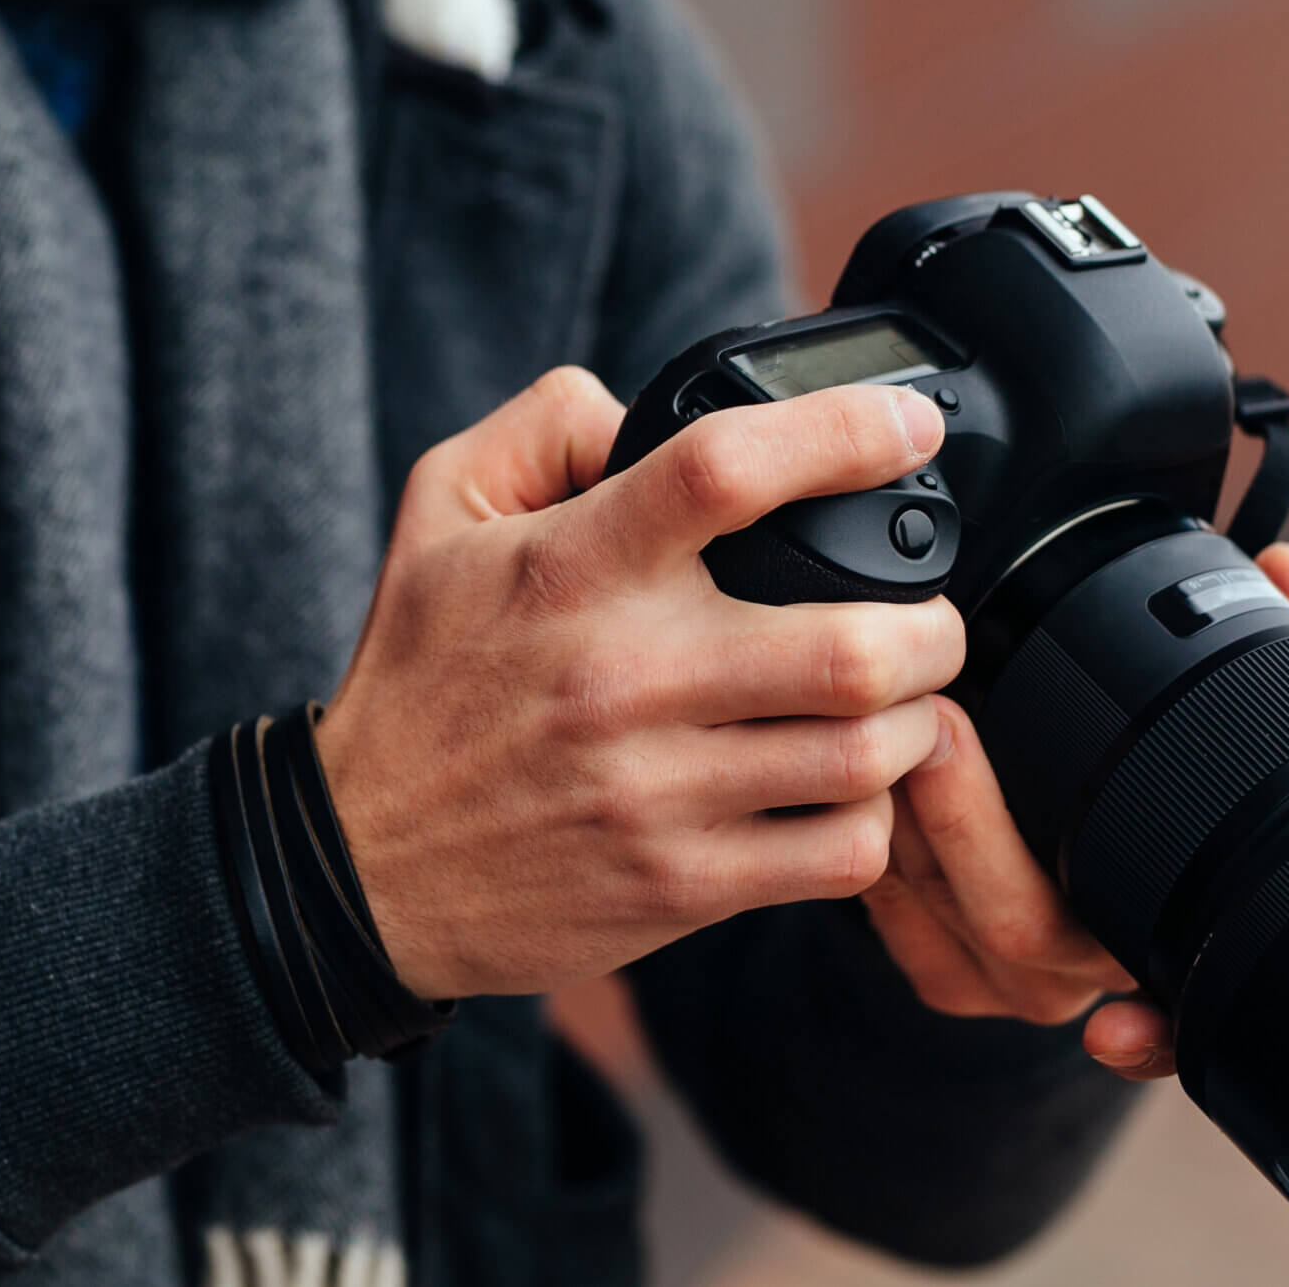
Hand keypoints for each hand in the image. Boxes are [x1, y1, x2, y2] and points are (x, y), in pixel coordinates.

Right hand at [316, 367, 962, 1000]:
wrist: (358, 868)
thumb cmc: (417, 680)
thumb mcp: (442, 510)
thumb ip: (546, 423)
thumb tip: (644, 401)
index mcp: (574, 567)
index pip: (727, 471)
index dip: (846, 434)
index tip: (909, 427)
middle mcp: (624, 676)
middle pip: (848, 645)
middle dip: (929, 625)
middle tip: (930, 614)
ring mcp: (657, 791)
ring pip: (863, 753)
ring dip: (912, 719)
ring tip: (900, 700)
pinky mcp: (679, 886)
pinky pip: (839, 852)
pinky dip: (877, 816)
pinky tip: (851, 788)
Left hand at [859, 539, 1288, 1080]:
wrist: (1064, 767)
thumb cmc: (1166, 733)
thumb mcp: (1244, 665)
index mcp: (1188, 929)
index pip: (1183, 1013)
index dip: (1152, 1036)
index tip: (1113, 1030)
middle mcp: (1101, 973)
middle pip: (1026, 933)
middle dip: (972, 827)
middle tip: (941, 723)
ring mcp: (1014, 978)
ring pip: (947, 920)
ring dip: (909, 820)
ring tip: (891, 720)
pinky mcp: (941, 964)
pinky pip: (894, 923)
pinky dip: (874, 848)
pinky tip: (870, 776)